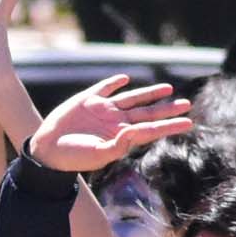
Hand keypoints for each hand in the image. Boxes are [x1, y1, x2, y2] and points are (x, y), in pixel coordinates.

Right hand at [27, 77, 193, 175]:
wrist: (47, 150)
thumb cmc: (73, 157)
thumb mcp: (98, 154)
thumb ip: (119, 145)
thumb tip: (137, 131)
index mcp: (121, 135)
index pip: (151, 128)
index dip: (170, 125)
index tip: (188, 122)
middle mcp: (115, 122)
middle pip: (147, 112)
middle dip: (167, 109)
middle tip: (187, 104)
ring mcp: (102, 110)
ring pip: (132, 99)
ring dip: (150, 93)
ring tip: (168, 88)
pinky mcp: (87, 101)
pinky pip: (104, 88)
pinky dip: (114, 83)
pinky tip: (125, 79)